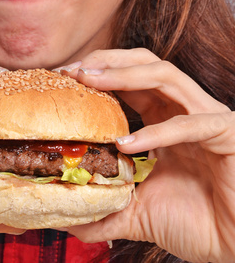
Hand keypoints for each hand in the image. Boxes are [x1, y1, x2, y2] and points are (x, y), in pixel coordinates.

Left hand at [57, 48, 234, 262]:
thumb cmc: (195, 222)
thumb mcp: (138, 211)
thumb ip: (106, 207)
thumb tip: (69, 220)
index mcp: (164, 115)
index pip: (128, 77)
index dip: (96, 70)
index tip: (64, 75)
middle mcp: (184, 108)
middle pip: (144, 62)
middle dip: (106, 60)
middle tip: (73, 70)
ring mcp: (207, 117)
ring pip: (165, 75)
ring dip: (125, 74)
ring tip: (91, 80)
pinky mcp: (228, 134)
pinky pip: (191, 124)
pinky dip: (157, 131)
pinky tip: (128, 144)